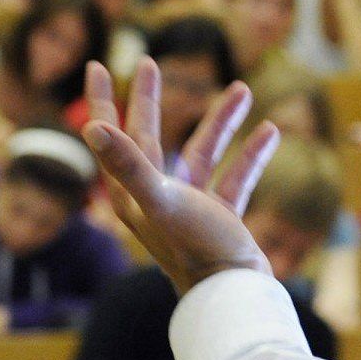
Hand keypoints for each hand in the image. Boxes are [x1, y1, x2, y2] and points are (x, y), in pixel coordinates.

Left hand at [82, 60, 279, 294]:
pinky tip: (270, 132)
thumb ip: (129, 164)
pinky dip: (252, 155)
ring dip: (221, 121)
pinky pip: (235, 177)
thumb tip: (90, 126)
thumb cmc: (194, 248)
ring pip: (202, 152)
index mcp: (133, 192)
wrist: (234, 295)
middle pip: (148, 137)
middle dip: (150, 100)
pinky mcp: (221, 219)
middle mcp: (156, 197)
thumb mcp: (161, 199)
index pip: (110, 136)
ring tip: (242, 89)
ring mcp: (190, 207)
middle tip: (150, 64)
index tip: (97, 65)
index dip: (103, 100)